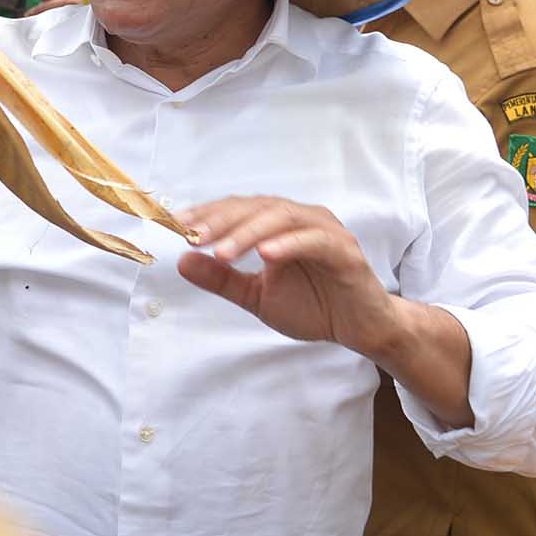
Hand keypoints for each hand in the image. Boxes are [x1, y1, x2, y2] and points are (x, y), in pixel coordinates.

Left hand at [176, 198, 396, 351]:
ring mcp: (325, 231)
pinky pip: (314, 241)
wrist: (359, 328)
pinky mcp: (345, 251)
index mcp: (279, 224)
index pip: (238, 209)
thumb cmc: (313, 305)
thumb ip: (222, 279)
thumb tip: (182, 261)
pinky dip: (289, 244)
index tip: (177, 225)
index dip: (207, 214)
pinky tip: (266, 255)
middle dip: (221, 222)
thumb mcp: (256, 295)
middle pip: (256, 208)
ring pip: (282, 218)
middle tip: (193, 237)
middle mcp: (301, 219)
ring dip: (249, 233)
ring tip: (222, 251)